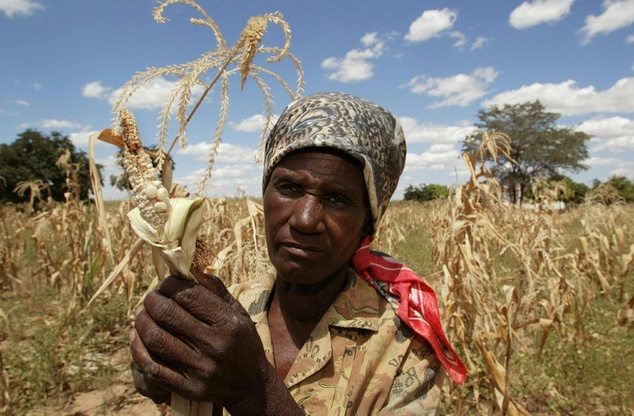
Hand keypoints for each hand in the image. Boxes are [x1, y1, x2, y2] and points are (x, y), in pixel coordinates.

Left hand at [129, 273, 299, 413]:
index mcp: (228, 322)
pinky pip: (153, 368)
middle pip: (167, 314)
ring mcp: (201, 369)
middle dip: (151, 301)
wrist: (251, 385)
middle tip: (150, 298)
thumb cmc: (242, 342)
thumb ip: (215, 290)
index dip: (169, 285)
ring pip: (155, 339)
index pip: (188, 295)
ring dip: (141, 323)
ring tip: (141, 316)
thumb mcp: (238, 312)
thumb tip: (190, 267)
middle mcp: (215, 345)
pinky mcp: (189, 387)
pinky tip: (138, 340)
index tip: (165, 284)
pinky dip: (138, 351)